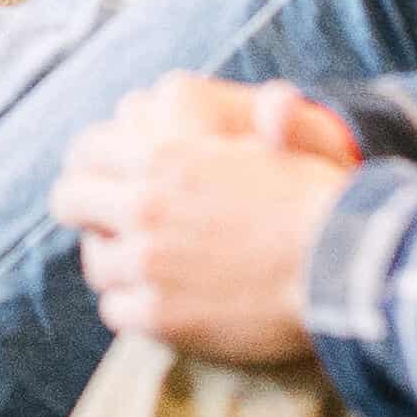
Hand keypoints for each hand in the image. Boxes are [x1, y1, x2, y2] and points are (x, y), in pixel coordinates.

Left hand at [51, 77, 351, 364]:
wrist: (346, 267)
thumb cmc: (319, 201)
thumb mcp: (283, 142)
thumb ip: (252, 119)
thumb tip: (273, 100)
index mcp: (162, 154)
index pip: (86, 150)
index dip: (92, 165)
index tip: (102, 177)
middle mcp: (143, 205)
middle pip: (70, 201)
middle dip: (86, 210)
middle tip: (109, 224)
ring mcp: (147, 264)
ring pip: (95, 263)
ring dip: (117, 264)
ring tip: (146, 268)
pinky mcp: (160, 317)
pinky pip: (116, 312)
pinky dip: (134, 310)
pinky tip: (162, 305)